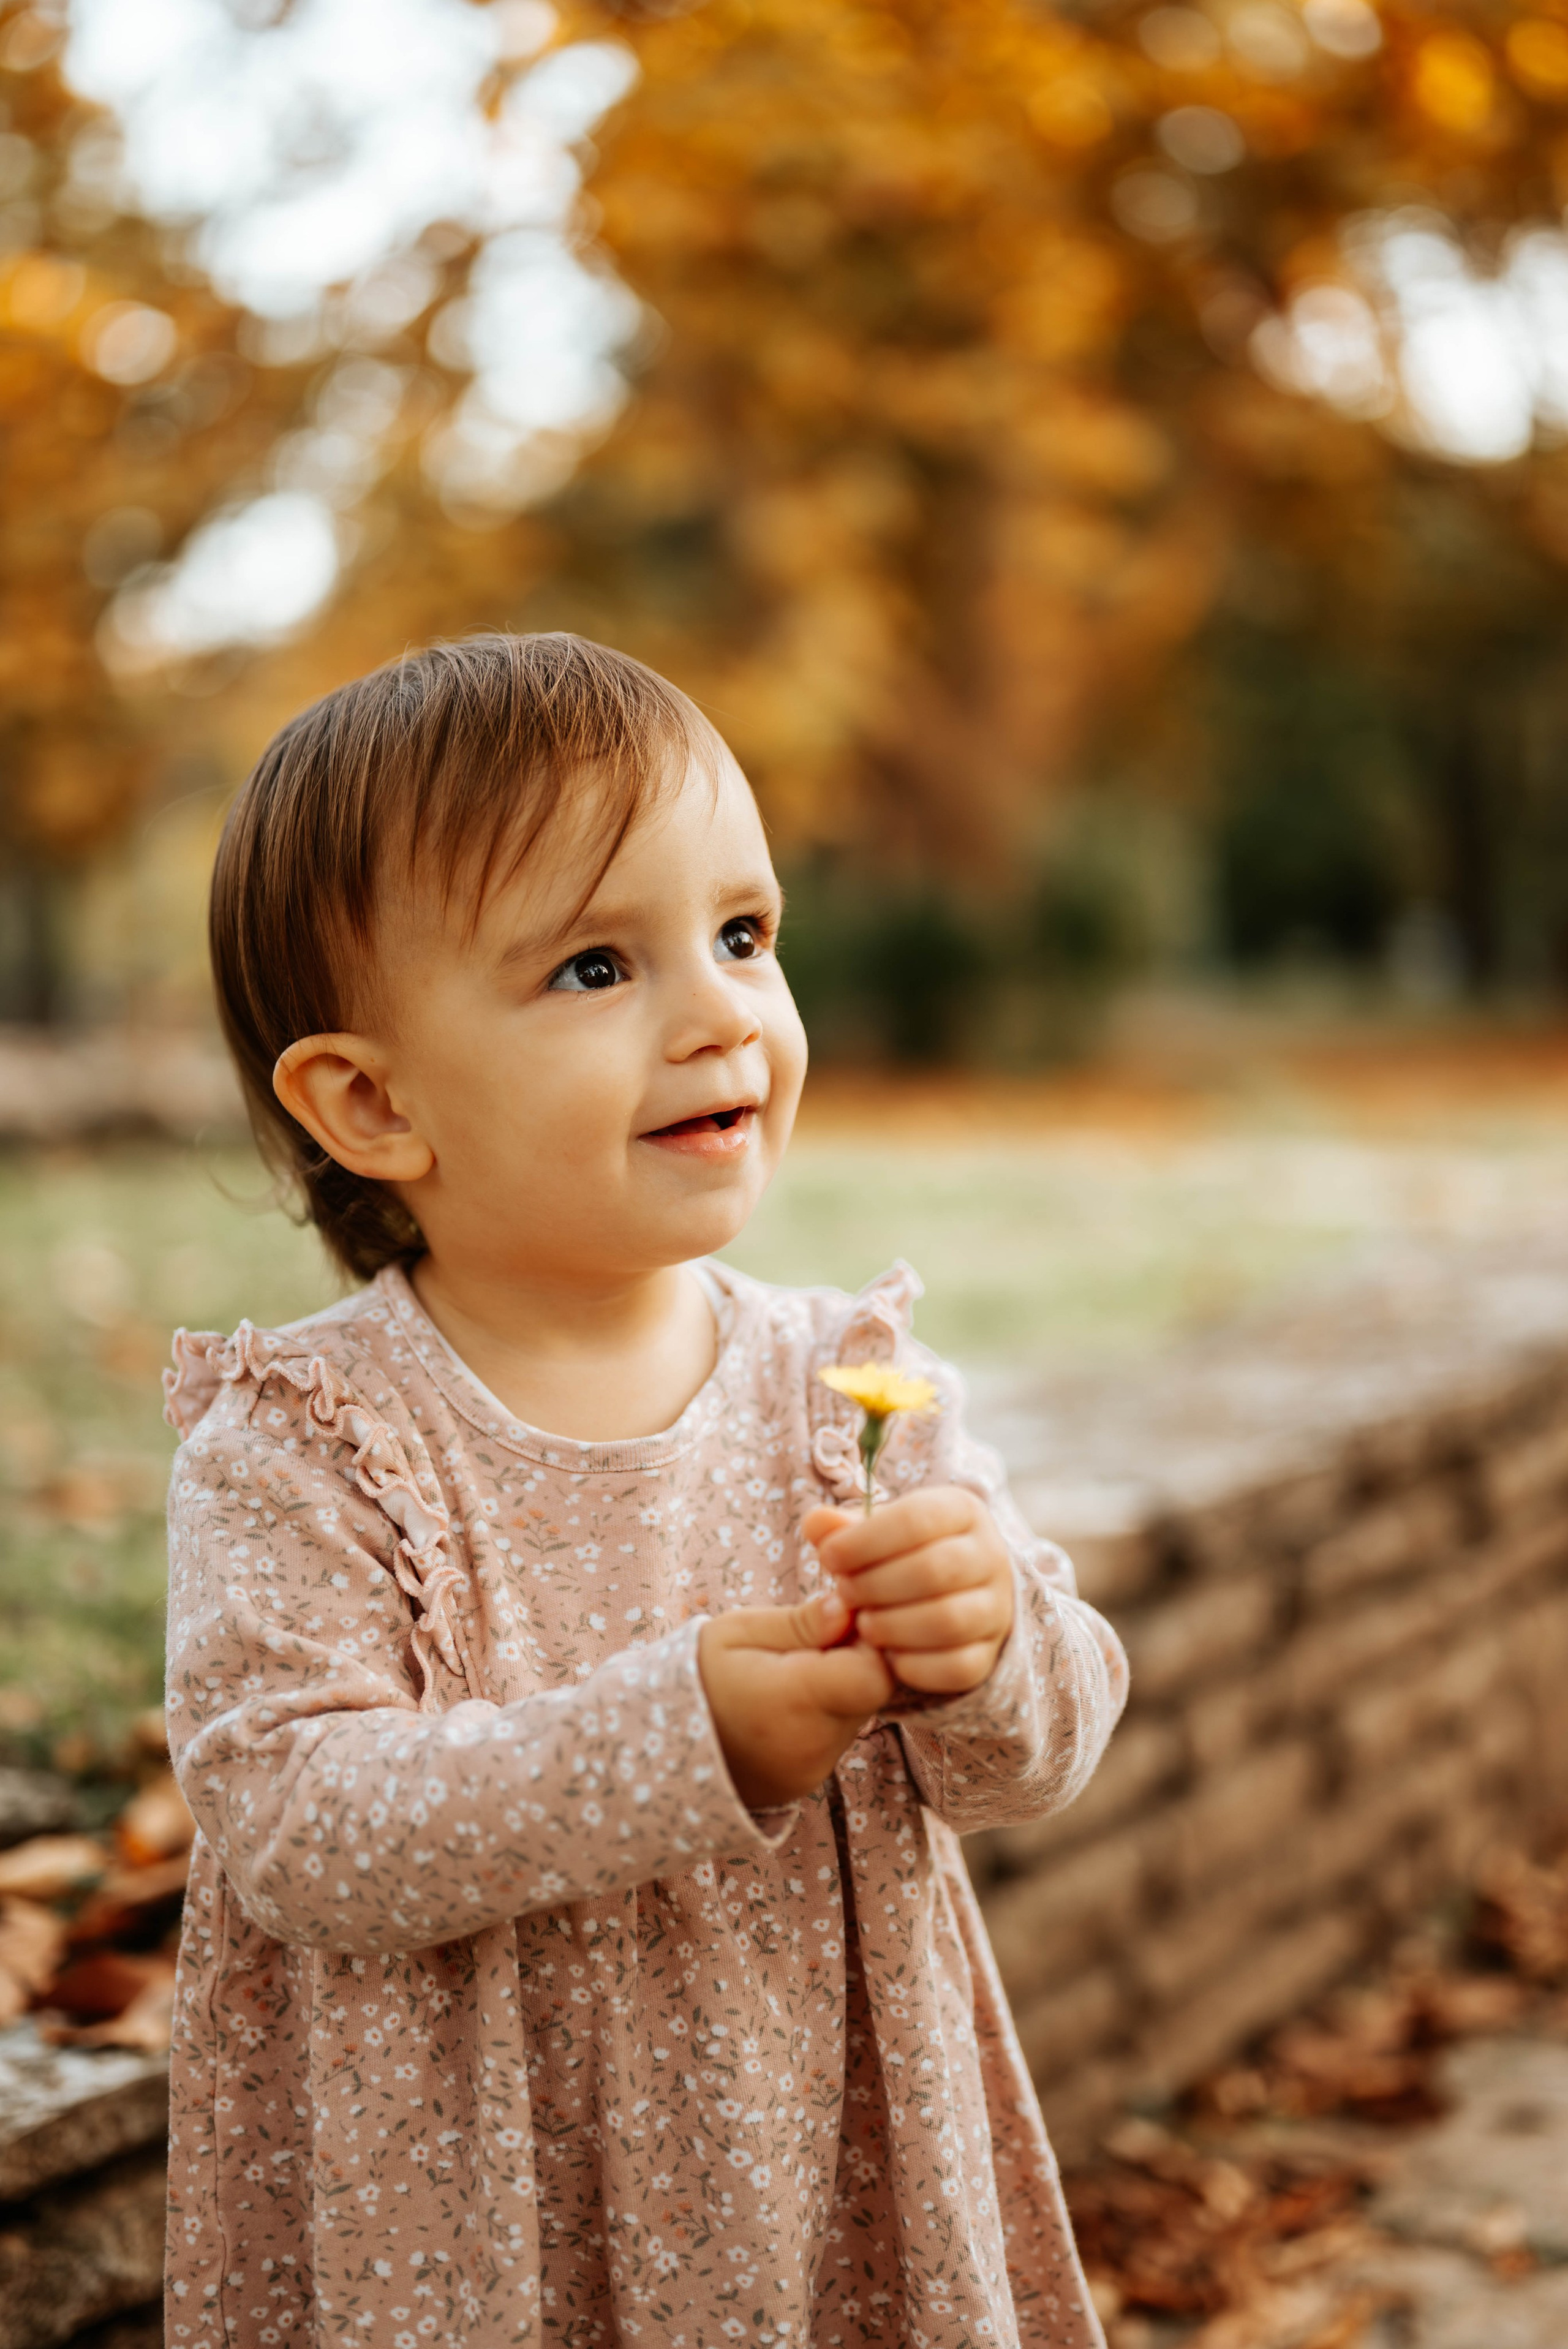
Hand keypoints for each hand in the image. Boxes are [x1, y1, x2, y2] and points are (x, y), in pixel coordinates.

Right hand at [698, 1591, 894, 1810]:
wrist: (662, 1746)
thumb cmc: (700, 1676)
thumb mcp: (738, 1633)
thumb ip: (800, 1623)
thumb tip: (849, 1608)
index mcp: (794, 1699)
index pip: (874, 1673)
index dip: (871, 1641)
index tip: (842, 1619)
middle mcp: (812, 1742)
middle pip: (872, 1692)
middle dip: (857, 1657)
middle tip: (816, 1640)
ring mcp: (814, 1767)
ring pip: (860, 1712)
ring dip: (843, 1683)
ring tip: (797, 1668)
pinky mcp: (812, 1778)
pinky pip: (841, 1734)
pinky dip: (829, 1710)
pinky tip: (793, 1698)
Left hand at [801, 1486, 1014, 1696]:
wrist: (945, 1596)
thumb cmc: (897, 1555)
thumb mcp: (872, 1532)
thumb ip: (840, 1528)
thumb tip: (816, 1523)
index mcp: (962, 1511)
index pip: (917, 1519)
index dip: (865, 1540)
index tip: (828, 1557)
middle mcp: (990, 1556)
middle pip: (935, 1570)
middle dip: (876, 1585)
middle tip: (843, 1593)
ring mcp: (995, 1609)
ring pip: (949, 1620)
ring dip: (893, 1625)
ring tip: (862, 1624)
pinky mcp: (989, 1655)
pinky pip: (958, 1667)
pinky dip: (915, 1665)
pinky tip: (886, 1655)